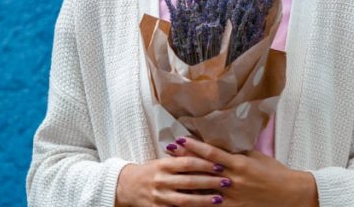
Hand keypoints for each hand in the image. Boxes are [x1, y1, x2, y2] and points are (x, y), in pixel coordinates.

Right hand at [114, 152, 228, 206]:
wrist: (126, 186)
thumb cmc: (151, 171)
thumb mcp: (162, 161)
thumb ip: (180, 159)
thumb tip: (204, 152)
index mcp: (163, 165)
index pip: (187, 163)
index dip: (205, 164)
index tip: (221, 165)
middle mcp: (160, 180)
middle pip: (188, 182)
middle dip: (209, 182)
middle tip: (226, 182)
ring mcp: (158, 197)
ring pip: (184, 200)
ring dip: (203, 200)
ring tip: (219, 199)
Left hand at [166, 137, 318, 206]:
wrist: (290, 195)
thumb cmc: (275, 174)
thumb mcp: (258, 158)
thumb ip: (239, 152)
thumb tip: (223, 143)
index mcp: (240, 164)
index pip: (212, 153)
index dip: (195, 146)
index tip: (180, 139)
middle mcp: (234, 180)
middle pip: (203, 170)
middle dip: (184, 160)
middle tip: (167, 153)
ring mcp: (233, 197)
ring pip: (204, 190)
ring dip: (186, 182)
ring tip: (170, 176)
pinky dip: (199, 204)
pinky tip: (186, 201)